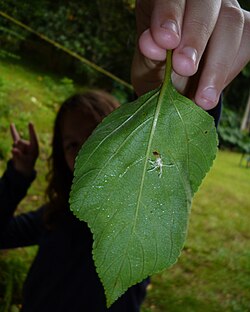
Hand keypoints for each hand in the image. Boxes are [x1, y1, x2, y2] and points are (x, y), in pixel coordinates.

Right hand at [10, 123, 38, 176]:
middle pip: (20, 142)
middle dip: (18, 149)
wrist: (23, 168)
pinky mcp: (18, 144)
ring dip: (15, 150)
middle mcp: (30, 143)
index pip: (33, 138)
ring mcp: (24, 143)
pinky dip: (13, 130)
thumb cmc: (26, 164)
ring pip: (15, 143)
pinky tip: (11, 124)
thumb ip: (18, 156)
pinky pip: (15, 136)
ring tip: (19, 156)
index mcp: (35, 148)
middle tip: (22, 156)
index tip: (30, 123)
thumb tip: (13, 149)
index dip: (31, 131)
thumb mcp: (23, 162)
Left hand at [132, 0, 249, 109]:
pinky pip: (247, 42)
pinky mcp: (241, 30)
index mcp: (163, 1)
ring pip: (232, 22)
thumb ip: (149, 58)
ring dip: (218, 63)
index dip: (170, 14)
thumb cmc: (157, 74)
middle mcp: (195, 0)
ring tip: (203, 97)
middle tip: (185, 68)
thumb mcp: (146, 70)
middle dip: (196, 37)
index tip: (166, 41)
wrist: (174, 90)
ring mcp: (222, 12)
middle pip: (206, 3)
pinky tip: (212, 92)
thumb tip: (153, 46)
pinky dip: (231, 70)